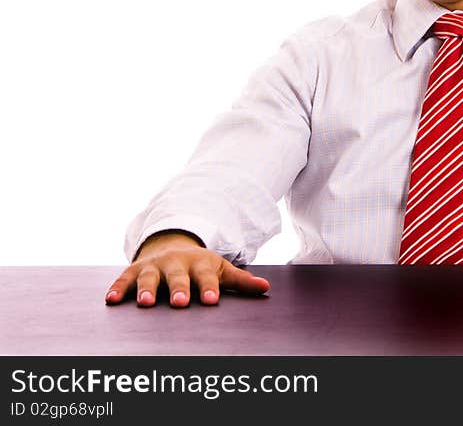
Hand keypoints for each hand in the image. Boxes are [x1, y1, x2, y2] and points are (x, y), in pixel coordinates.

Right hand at [104, 230, 269, 307]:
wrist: (173, 245)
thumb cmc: (201, 265)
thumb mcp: (221, 269)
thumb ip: (241, 281)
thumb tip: (265, 288)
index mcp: (200, 264)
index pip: (206, 278)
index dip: (209, 288)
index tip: (211, 301)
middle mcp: (176, 263)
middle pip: (178, 277)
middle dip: (178, 289)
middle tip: (180, 302)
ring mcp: (154, 266)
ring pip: (149, 278)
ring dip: (146, 289)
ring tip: (145, 303)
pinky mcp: (134, 269)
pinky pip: (123, 279)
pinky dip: (117, 288)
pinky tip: (110, 301)